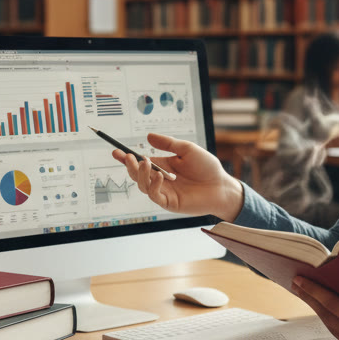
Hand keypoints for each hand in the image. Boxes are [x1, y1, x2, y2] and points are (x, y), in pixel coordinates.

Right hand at [114, 132, 243, 220]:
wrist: (221, 185)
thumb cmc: (207, 167)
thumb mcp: (187, 149)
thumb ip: (168, 144)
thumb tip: (149, 136)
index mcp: (163, 166)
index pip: (140, 162)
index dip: (127, 158)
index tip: (116, 151)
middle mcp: (160, 179)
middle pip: (138, 174)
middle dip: (130, 165)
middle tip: (127, 156)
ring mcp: (164, 192)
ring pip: (143, 185)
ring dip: (141, 174)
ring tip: (145, 162)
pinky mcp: (170, 203)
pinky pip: (155, 195)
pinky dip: (154, 186)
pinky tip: (159, 176)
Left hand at [289, 277, 338, 339]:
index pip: (334, 306)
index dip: (315, 292)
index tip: (301, 281)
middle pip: (326, 316)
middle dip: (310, 298)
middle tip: (295, 283)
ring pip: (330, 325)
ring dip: (318, 309)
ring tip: (306, 294)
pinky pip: (338, 333)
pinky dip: (329, 319)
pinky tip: (326, 310)